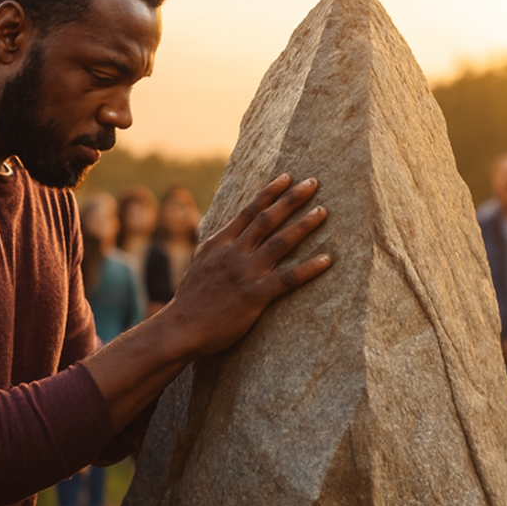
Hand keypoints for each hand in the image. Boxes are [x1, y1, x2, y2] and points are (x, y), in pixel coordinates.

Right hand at [158, 175, 329, 357]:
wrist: (181, 328)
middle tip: (313, 183)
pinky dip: (308, 268)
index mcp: (219, 243)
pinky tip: (326, 259)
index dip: (269, 193)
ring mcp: (245, 272)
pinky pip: (287, 278)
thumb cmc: (190, 301)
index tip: (287, 177)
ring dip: (303, 225)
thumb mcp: (199, 265)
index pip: (248, 211)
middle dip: (291, 199)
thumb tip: (218, 233)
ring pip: (279, 242)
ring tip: (323, 212)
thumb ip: (215, 249)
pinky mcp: (255, 295)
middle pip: (267, 219)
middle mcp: (234, 252)